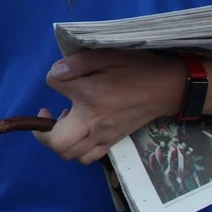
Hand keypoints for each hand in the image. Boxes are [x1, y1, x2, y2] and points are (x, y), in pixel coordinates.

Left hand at [35, 49, 182, 164]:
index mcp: (90, 96)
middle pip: (57, 143)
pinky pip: (88, 157)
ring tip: (66, 120)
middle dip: (43, 131)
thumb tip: (55, 73)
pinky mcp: (113, 141)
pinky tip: (80, 129)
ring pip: (71, 155)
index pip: (53, 85)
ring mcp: (104, 136)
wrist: (169, 87)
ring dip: (60, 140)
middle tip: (47, 113)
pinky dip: (77, 148)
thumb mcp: (106, 55)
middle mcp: (94, 122)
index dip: (53, 77)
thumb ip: (76, 63)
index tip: (63, 74)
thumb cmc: (137, 68)